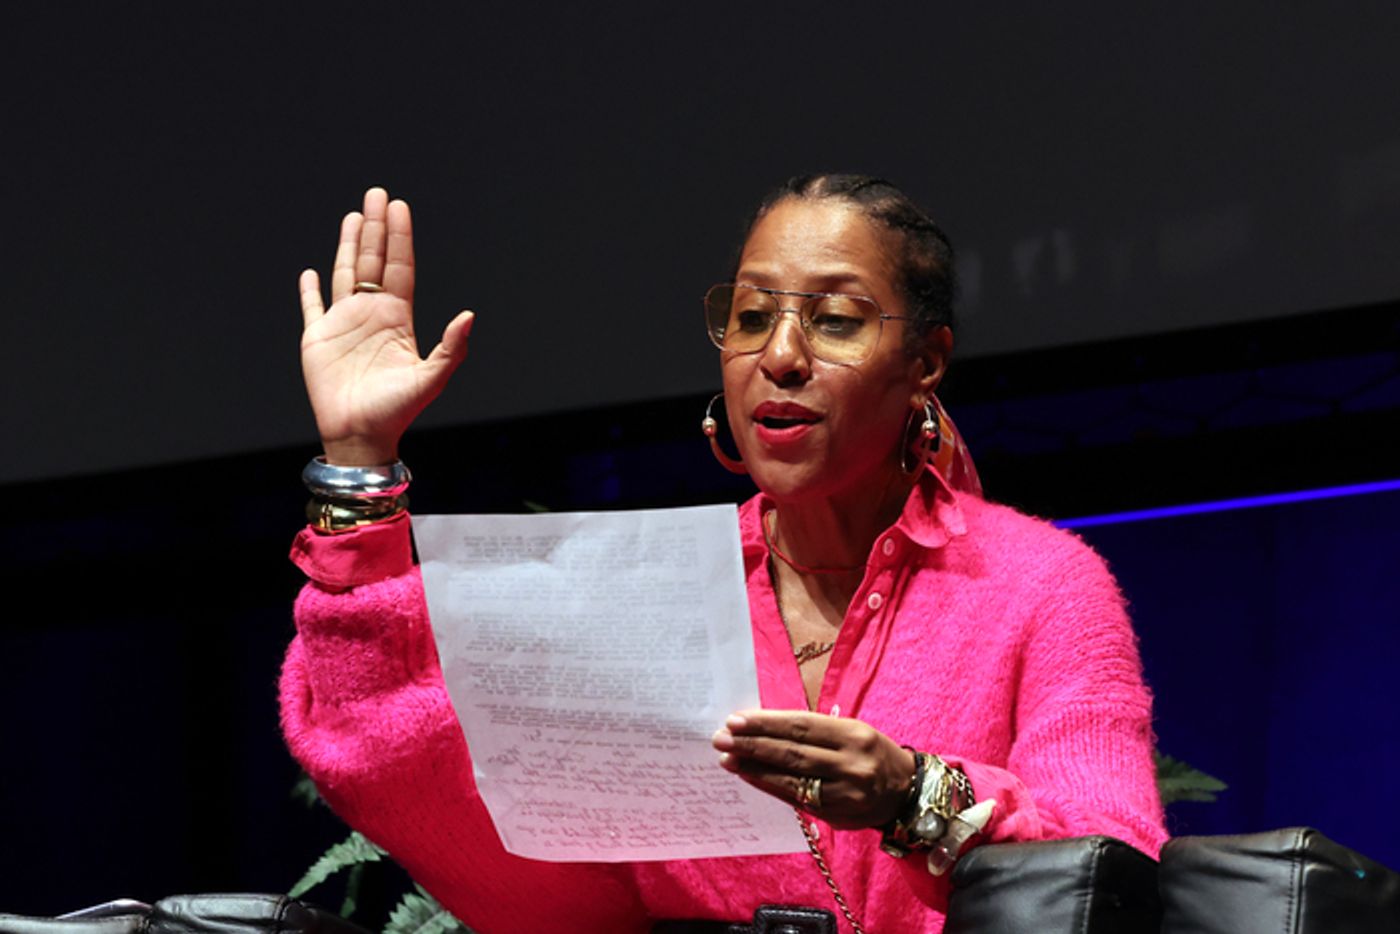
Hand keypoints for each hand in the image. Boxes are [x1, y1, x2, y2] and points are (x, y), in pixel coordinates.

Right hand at [299, 187, 474, 464]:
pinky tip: (312, 272)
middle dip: (376, 228)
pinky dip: (310, 290)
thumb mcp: (431, 378)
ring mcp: (344, 324)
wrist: (360, 436)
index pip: (399, 268)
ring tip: (354, 216)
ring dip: (349, 245)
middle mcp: (371, 314)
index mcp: (397, 318)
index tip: (398, 207)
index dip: (399, 238)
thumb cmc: (397, 412)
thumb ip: (451, 347)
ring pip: (346, 274)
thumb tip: (470, 315)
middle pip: (373, 261)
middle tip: (376, 194)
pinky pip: (312, 307)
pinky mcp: (317, 339)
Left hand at [712, 709, 916, 828]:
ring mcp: (844, 793)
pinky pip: (795, 799)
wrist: (905, 793)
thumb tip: (763, 727)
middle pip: (792, 753)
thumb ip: (814, 731)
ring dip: (754, 768)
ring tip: (727, 758)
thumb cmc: (870, 753)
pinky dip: (769, 786)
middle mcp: (851, 764)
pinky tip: (749, 777)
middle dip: (752, 745)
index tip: (736, 720)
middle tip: (721, 738)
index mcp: (854, 735)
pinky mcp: (835, 816)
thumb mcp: (852, 732)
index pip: (801, 726)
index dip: (766, 723)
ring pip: (791, 779)